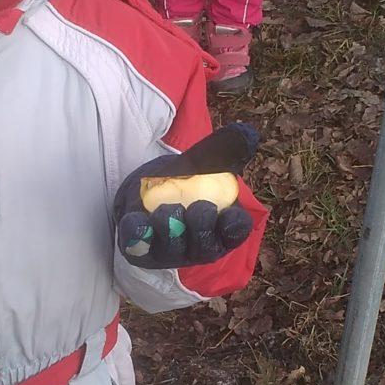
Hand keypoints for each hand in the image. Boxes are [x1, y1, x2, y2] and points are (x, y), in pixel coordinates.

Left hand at [115, 122, 259, 269]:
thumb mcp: (203, 162)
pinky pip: (139, 247)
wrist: (148, 188)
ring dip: (170, 229)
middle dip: (202, 225)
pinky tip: (138, 220)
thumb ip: (225, 149)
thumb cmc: (185, 179)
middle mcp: (199, 245)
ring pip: (174, 250)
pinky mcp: (142, 251)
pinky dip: (138, 234)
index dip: (234, 225)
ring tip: (165, 209)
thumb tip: (247, 133)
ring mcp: (170, 252)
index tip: (230, 213)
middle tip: (198, 207)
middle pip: (206, 246)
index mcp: (221, 228)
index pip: (235, 232)